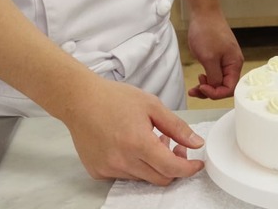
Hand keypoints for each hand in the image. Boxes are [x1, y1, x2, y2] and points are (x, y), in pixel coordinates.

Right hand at [62, 76, 205, 184]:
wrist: (79, 100)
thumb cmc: (114, 98)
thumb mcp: (151, 105)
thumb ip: (176, 126)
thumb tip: (196, 142)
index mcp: (138, 143)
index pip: (172, 168)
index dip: (189, 169)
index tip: (198, 163)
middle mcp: (122, 161)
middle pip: (160, 178)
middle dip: (174, 166)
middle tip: (174, 146)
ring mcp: (108, 168)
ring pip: (143, 178)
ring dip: (153, 164)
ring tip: (149, 140)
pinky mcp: (98, 171)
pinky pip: (124, 176)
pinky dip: (134, 166)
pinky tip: (131, 146)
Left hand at [185, 11, 243, 99]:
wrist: (203, 13)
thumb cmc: (207, 31)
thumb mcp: (209, 58)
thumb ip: (214, 76)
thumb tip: (216, 88)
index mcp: (235, 64)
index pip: (230, 88)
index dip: (216, 93)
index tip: (202, 88)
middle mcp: (233, 64)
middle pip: (225, 86)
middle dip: (210, 91)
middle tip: (195, 89)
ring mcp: (226, 60)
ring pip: (219, 81)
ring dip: (207, 86)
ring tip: (195, 85)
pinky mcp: (218, 57)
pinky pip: (215, 73)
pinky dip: (207, 78)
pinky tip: (199, 77)